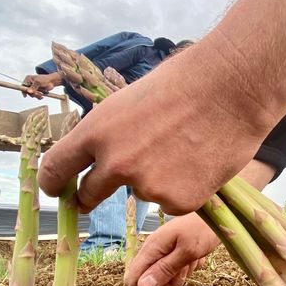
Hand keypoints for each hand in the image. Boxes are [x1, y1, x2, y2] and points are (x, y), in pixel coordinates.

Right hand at [22, 73, 61, 98]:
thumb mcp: (38, 82)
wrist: (52, 81)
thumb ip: (33, 87)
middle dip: (33, 93)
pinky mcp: (37, 91)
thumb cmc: (45, 79)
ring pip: (32, 95)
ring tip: (41, 94)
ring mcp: (33, 88)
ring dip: (37, 96)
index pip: (23, 85)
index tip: (25, 95)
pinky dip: (39, 97)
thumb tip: (29, 91)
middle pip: (28, 91)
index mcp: (28, 79)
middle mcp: (30, 84)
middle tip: (38, 93)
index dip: (23, 91)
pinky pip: (36, 96)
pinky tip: (42, 96)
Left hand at [36, 0, 285, 215]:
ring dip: (155, 181)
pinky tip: (200, 163)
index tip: (57, 191)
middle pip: (88, 195)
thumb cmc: (185, 84)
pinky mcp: (177, 202)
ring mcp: (147, 186)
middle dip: (87, 199)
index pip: (56, 167)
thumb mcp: (129, 101)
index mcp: (97, 130)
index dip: (53, 183)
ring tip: (184, 150)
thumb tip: (99, 157)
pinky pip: (173, 202)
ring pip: (141, 194)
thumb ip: (109, 133)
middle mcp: (116, 163)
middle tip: (93, 198)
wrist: (233, 90)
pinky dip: (184, 189)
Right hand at [124, 159, 275, 285]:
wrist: (220, 213)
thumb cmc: (203, 229)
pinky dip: (187, 268)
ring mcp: (165, 251)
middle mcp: (154, 250)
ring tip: (192, 261)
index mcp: (151, 248)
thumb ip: (164, 270)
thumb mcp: (186, 252)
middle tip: (182, 277)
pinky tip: (196, 258)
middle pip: (148, 280)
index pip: (132, 277)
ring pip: (164, 277)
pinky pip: (176, 270)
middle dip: (165, 285)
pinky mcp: (176, 252)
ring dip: (179, 276)